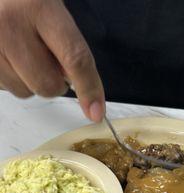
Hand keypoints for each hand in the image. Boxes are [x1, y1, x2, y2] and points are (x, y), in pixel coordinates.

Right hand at [0, 0, 104, 121]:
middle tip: (50, 62)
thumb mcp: (53, 11)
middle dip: (56, 82)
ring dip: (32, 81)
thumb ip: (69, 46)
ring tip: (25, 53)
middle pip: (48, 85)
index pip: (74, 58)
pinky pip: (7, 88)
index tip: (96, 112)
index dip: (88, 88)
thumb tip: (81, 88)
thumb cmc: (26, 2)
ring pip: (25, 91)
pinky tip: (11, 56)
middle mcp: (10, 25)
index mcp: (39, 8)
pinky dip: (14, 79)